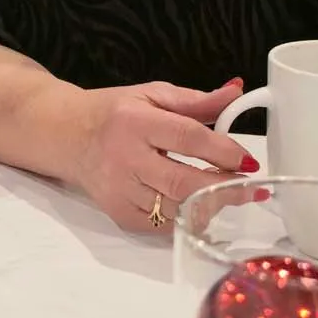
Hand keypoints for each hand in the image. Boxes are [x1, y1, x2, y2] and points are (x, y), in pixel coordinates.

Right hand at [73, 80, 257, 232]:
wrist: (67, 135)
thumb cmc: (114, 112)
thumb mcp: (151, 94)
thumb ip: (196, 100)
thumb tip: (236, 91)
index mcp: (135, 121)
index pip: (188, 138)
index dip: (224, 151)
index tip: (249, 160)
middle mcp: (125, 157)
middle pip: (183, 182)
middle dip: (224, 188)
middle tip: (251, 188)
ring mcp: (120, 189)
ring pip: (176, 209)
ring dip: (208, 205)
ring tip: (225, 194)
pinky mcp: (118, 213)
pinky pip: (162, 225)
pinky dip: (184, 218)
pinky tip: (194, 205)